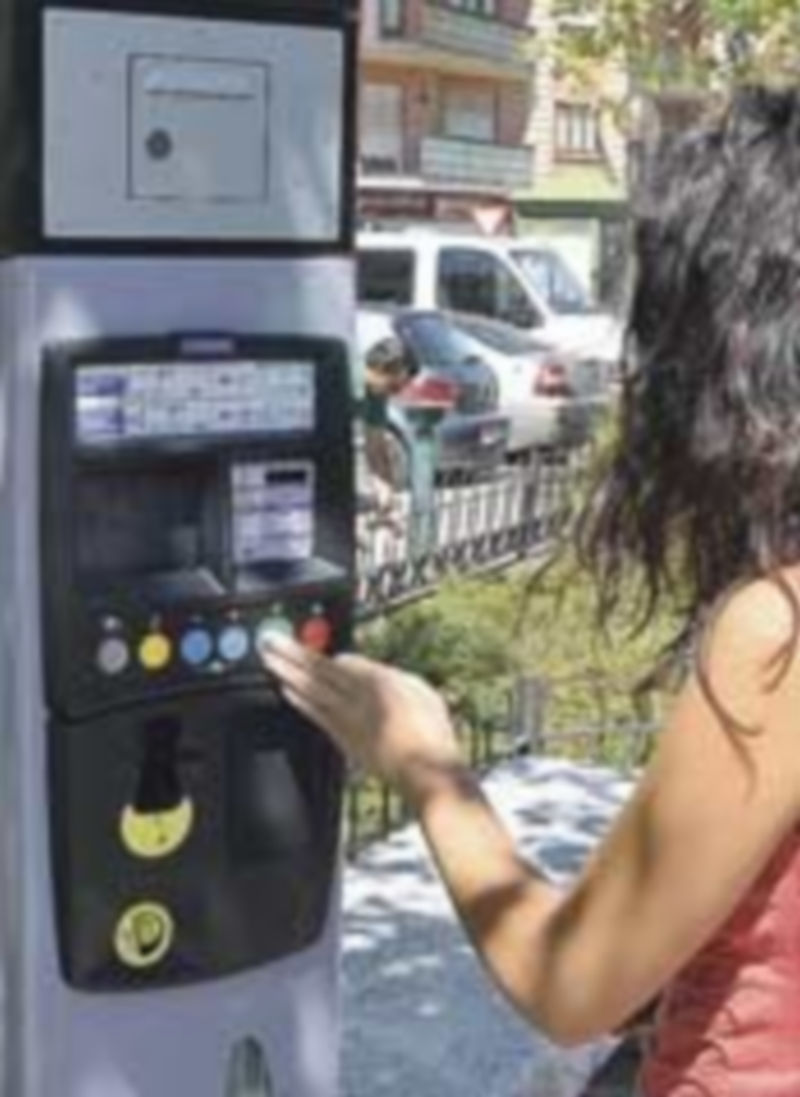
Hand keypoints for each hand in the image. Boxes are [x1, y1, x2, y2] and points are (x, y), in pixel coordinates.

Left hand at [260, 635, 465, 800]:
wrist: (426, 773)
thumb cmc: (431, 730)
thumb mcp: (419, 689)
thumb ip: (388, 674)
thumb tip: (359, 666)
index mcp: (379, 683)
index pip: (340, 661)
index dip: (317, 651)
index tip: (298, 641)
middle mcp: (358, 700)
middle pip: (318, 672)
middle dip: (291, 655)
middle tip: (269, 642)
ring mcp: (348, 721)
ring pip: (311, 692)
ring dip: (287, 674)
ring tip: (269, 661)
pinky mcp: (344, 740)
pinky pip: (316, 715)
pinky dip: (300, 701)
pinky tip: (286, 691)